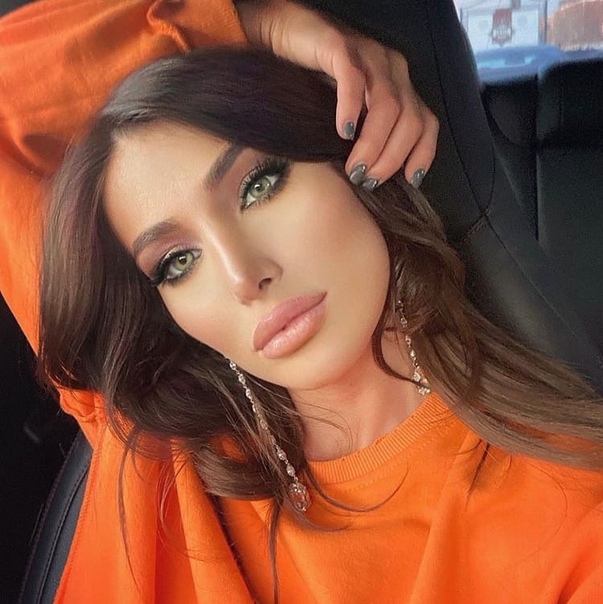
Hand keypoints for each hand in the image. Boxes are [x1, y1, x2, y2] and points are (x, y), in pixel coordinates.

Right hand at [235, 0, 438, 187]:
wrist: (287, 35)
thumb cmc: (316, 82)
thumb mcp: (352, 113)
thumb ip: (366, 135)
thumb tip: (370, 176)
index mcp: (400, 87)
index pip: (427, 123)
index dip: (423, 153)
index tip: (410, 181)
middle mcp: (392, 69)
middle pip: (410, 119)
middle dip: (392, 157)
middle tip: (368, 179)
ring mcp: (369, 55)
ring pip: (388, 104)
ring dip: (374, 143)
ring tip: (356, 167)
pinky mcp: (341, 46)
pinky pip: (353, 79)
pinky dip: (351, 108)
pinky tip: (343, 132)